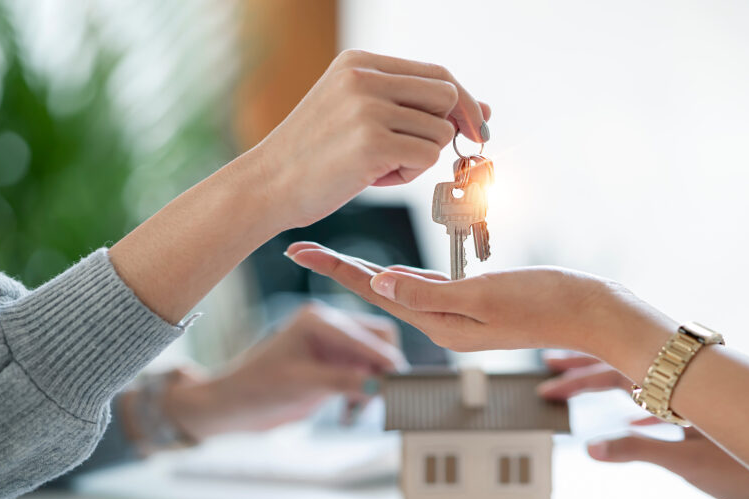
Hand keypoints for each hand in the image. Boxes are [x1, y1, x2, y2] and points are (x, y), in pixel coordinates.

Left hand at [163, 303, 406, 437]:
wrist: (234, 405)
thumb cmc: (257, 389)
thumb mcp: (302, 385)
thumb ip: (344, 381)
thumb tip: (381, 385)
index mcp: (318, 320)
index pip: (367, 336)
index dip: (386, 361)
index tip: (402, 385)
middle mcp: (329, 325)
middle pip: (378, 340)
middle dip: (382, 371)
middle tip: (381, 401)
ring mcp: (332, 343)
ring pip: (375, 358)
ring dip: (374, 384)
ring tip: (357, 411)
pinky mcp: (333, 362)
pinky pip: (364, 371)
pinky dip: (364, 391)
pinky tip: (350, 411)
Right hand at [252, 49, 491, 228]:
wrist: (267, 185)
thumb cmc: (313, 156)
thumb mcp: (354, 112)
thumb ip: (409, 105)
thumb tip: (480, 111)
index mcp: (359, 63)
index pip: (436, 73)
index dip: (462, 102)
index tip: (474, 127)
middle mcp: (364, 78)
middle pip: (447, 95)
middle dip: (452, 128)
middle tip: (430, 153)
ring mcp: (367, 109)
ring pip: (439, 132)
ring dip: (419, 158)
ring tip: (378, 166)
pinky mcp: (372, 144)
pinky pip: (426, 158)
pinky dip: (408, 175)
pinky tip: (373, 178)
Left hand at [284, 242, 674, 378]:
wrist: (592, 311)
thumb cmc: (547, 303)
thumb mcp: (486, 297)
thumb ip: (432, 294)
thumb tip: (382, 284)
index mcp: (440, 324)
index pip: (375, 293)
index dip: (336, 270)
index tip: (300, 251)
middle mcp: (443, 324)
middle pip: (379, 292)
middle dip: (340, 270)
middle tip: (302, 248)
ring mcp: (459, 316)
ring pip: (400, 291)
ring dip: (366, 273)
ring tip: (333, 257)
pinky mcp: (476, 305)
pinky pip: (427, 289)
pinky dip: (402, 276)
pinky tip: (391, 270)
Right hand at [538, 351, 748, 498]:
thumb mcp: (688, 464)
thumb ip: (639, 452)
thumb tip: (592, 447)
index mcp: (678, 385)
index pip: (616, 366)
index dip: (579, 370)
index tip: (549, 372)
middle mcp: (684, 384)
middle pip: (623, 366)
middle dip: (584, 368)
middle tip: (549, 370)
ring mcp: (692, 400)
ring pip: (638, 383)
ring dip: (605, 385)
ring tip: (574, 386)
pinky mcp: (702, 420)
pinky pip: (658, 406)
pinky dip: (634, 411)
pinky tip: (625, 421)